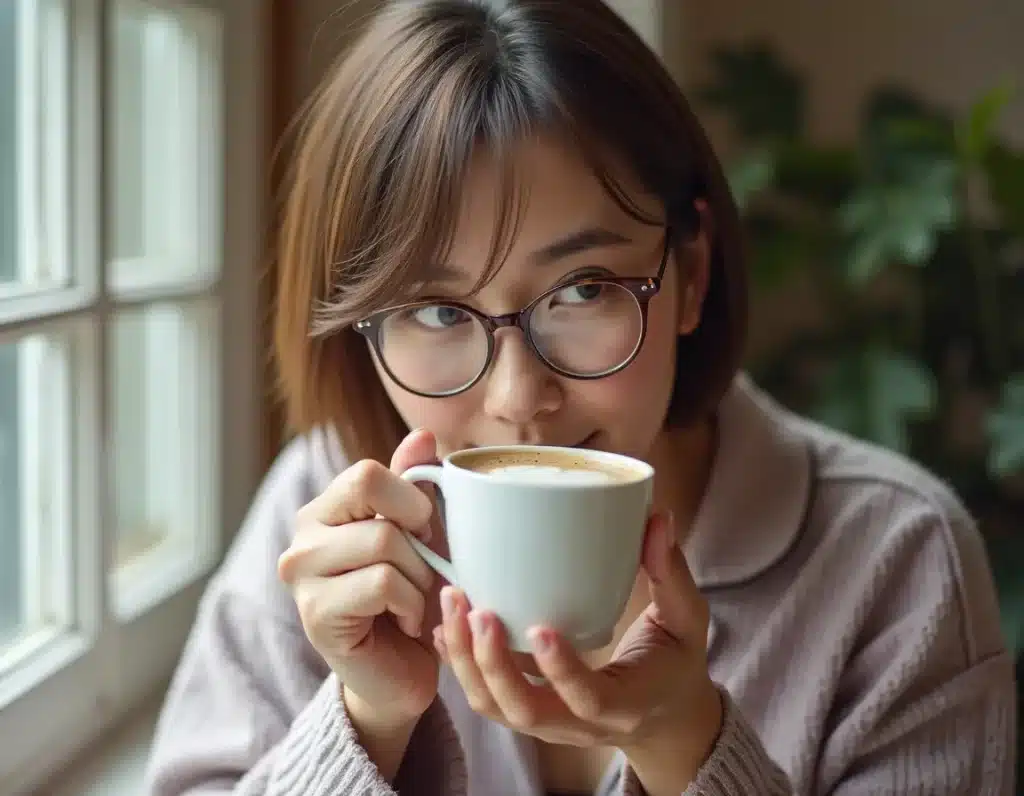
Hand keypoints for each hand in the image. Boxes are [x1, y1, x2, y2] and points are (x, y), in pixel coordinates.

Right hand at [278, 429, 442, 725]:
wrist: (401, 672)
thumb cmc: (412, 597)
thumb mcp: (422, 534)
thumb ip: (416, 486)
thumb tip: (422, 436)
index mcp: (326, 507)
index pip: (368, 472)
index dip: (412, 499)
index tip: (426, 533)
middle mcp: (302, 535)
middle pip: (372, 496)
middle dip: (417, 536)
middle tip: (422, 569)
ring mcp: (301, 574)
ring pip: (383, 541)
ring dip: (418, 576)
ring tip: (413, 600)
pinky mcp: (314, 613)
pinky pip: (381, 583)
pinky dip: (410, 604)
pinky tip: (403, 623)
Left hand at [434, 512, 722, 793]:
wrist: (665, 718)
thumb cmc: (675, 663)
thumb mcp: (687, 622)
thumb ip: (671, 573)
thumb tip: (658, 519)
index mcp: (626, 703)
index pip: (588, 699)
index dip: (561, 669)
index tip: (539, 627)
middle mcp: (581, 724)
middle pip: (524, 711)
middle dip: (491, 663)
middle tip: (477, 609)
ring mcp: (550, 723)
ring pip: (495, 709)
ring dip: (466, 661)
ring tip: (453, 605)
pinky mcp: (529, 711)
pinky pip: (487, 699)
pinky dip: (461, 664)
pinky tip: (446, 625)